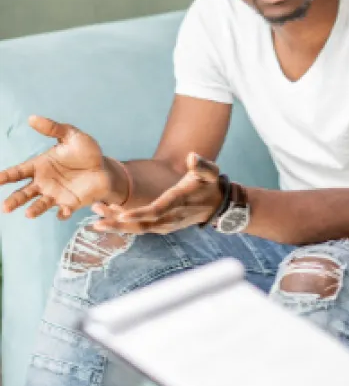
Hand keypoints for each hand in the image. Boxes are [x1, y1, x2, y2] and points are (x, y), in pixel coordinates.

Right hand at [0, 115, 113, 219]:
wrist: (104, 167)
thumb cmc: (85, 151)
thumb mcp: (71, 135)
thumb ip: (53, 128)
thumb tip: (32, 118)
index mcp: (40, 166)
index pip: (19, 172)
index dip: (6, 176)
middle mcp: (44, 183)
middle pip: (24, 192)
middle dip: (14, 200)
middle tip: (4, 207)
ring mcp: (56, 195)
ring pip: (40, 204)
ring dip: (34, 210)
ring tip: (28, 214)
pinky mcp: (71, 203)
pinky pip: (64, 211)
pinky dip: (62, 213)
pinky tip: (62, 213)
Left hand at [90, 152, 222, 234]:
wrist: (215, 205)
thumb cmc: (209, 185)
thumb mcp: (210, 172)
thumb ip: (201, 165)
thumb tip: (191, 156)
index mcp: (178, 202)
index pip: (157, 211)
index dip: (140, 214)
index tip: (122, 215)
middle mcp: (170, 218)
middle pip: (142, 226)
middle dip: (119, 225)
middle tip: (97, 222)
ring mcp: (165, 224)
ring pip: (138, 229)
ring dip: (117, 224)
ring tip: (95, 215)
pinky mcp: (160, 226)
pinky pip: (140, 228)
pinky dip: (123, 224)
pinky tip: (106, 215)